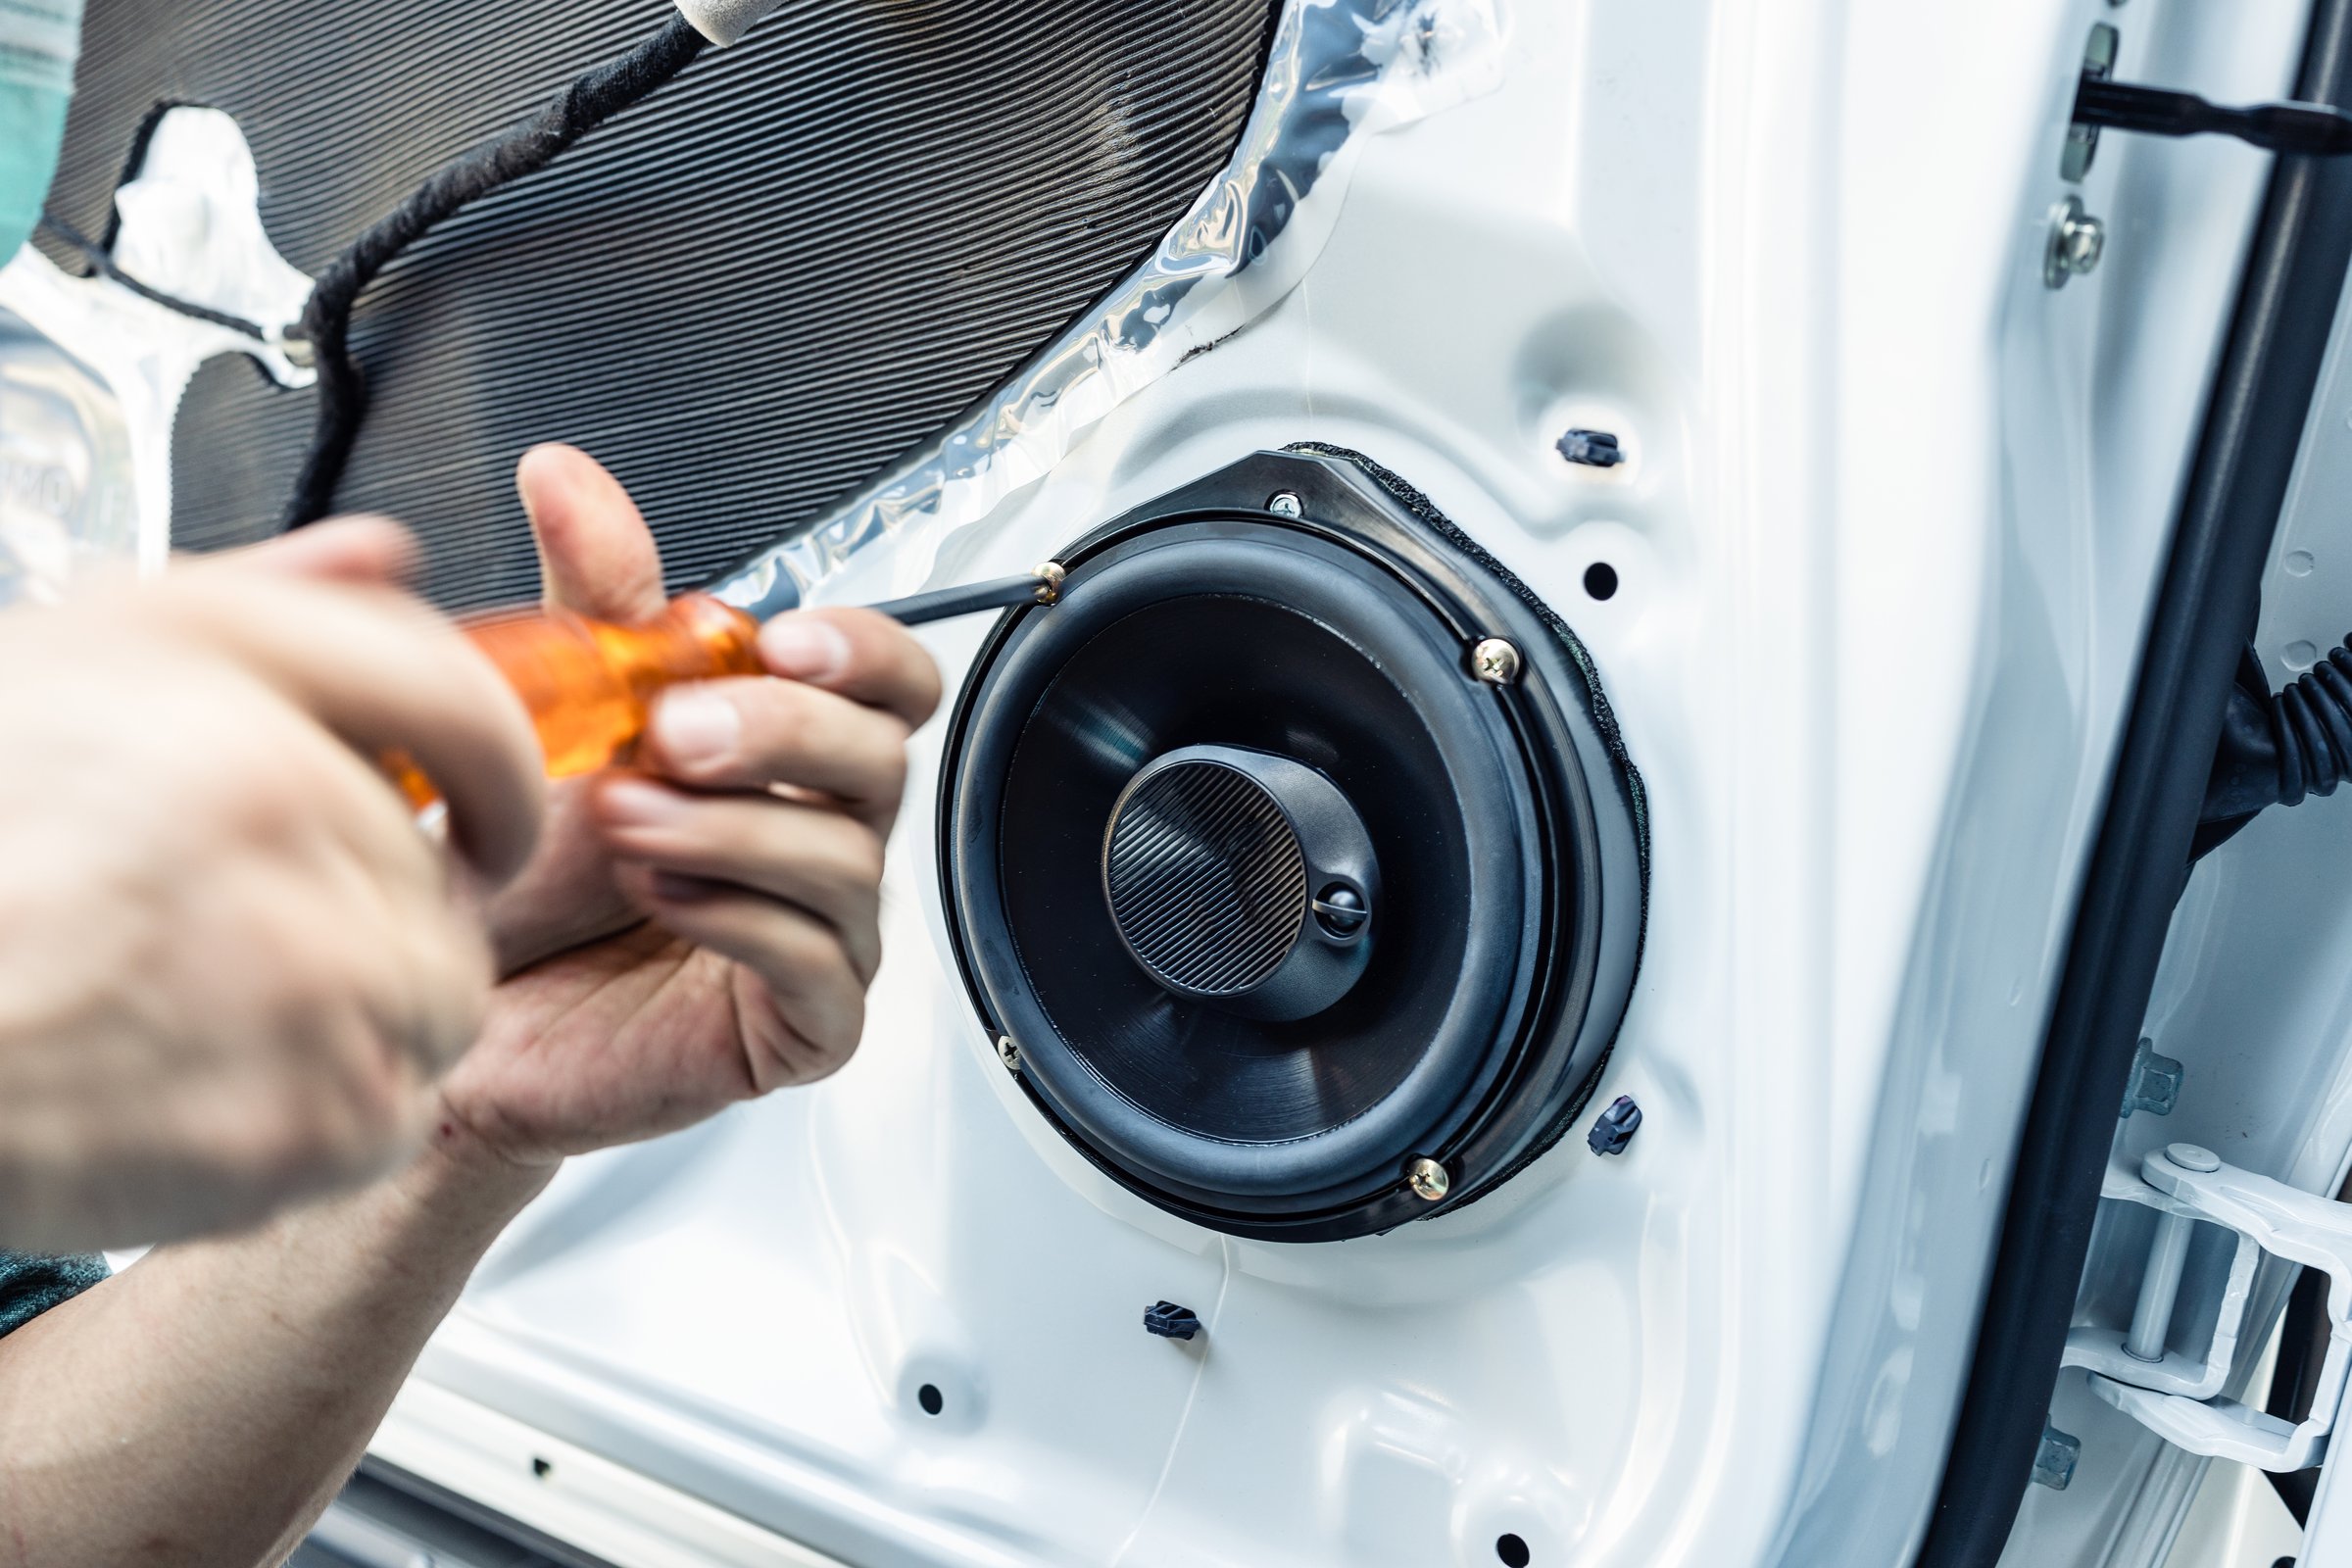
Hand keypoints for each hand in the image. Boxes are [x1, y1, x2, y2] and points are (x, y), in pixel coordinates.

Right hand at [0, 521, 543, 1250]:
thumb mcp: (58, 657)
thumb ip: (253, 602)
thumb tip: (389, 559)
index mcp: (220, 689)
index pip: (458, 702)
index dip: (500, 766)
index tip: (493, 811)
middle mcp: (274, 812)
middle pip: (445, 881)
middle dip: (377, 915)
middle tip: (238, 943)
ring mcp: (296, 974)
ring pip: (434, 1005)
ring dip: (357, 1022)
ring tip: (205, 1020)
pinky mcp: (286, 1122)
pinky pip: (385, 1123)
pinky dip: (317, 1125)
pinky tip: (196, 1095)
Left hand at [435, 447, 939, 1169]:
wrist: (460, 1008)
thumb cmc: (527, 882)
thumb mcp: (555, 719)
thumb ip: (587, 601)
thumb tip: (565, 475)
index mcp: (788, 753)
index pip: (892, 682)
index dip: (861, 653)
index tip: (783, 643)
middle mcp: (819, 834)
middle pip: (883, 758)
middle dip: (782, 731)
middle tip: (676, 731)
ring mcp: (823, 933)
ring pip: (845, 860)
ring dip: (732, 826)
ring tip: (624, 821)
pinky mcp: (801, 1026)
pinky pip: (820, 966)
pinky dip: (742, 920)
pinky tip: (663, 897)